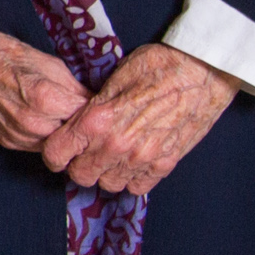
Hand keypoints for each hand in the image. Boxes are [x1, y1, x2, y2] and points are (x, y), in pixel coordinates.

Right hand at [0, 11, 88, 151]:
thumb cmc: (5, 53)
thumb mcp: (50, 63)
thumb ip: (76, 88)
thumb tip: (98, 103)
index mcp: (46, 99)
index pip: (87, 115)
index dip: (95, 109)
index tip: (99, 106)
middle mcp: (33, 123)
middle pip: (74, 134)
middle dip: (80, 123)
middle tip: (81, 112)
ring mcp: (18, 134)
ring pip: (57, 144)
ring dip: (62, 132)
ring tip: (60, 114)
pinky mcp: (7, 141)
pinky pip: (37, 146)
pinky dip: (44, 136)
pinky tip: (41, 119)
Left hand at [39, 42, 237, 196]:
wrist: (200, 72)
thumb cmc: (155, 66)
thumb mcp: (111, 80)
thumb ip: (91, 107)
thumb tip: (75, 122)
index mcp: (96, 119)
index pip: (57, 154)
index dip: (54, 153)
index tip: (59, 150)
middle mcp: (116, 144)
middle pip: (81, 175)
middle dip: (79, 165)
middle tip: (86, 152)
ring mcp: (142, 158)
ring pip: (109, 185)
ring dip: (106, 173)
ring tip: (111, 156)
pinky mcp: (166, 164)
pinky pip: (138, 187)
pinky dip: (132, 178)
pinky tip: (132, 161)